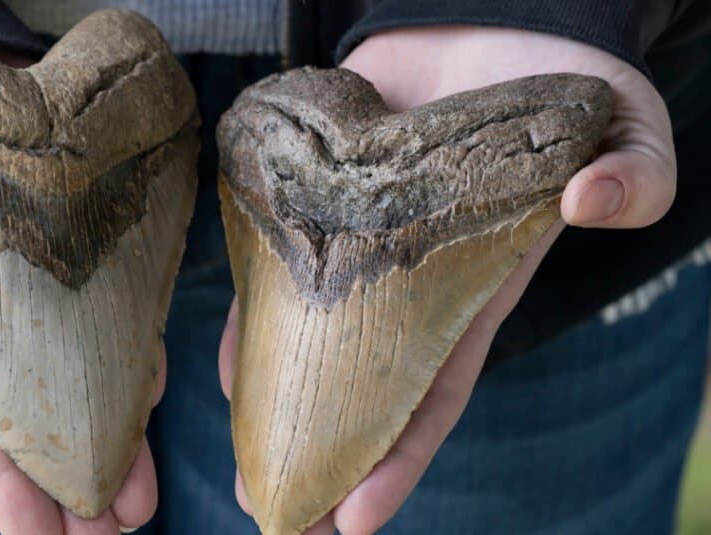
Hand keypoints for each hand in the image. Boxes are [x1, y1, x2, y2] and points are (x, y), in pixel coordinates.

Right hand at [0, 41, 162, 533]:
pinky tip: (152, 381)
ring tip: (144, 484)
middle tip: (120, 524)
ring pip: (73, 360)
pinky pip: (104, 291)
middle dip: (68, 470)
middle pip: (28, 403)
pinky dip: (128, 338)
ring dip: (110, 423)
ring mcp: (24, 264)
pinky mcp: (64, 222)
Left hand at [218, 26, 674, 533]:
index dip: (396, 461)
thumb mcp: (626, 128)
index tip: (352, 523)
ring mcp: (359, 249)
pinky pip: (275, 273)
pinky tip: (227, 363)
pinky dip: (252, 318)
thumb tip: (601, 198)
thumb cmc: (562, 90)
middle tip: (274, 515)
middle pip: (360, 389)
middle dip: (323, 455)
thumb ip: (635, 173)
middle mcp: (409, 284)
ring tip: (240, 459)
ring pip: (310, 342)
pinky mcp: (320, 204)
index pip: (432, 394)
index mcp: (473, 290)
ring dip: (277, 402)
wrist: (488, 31)